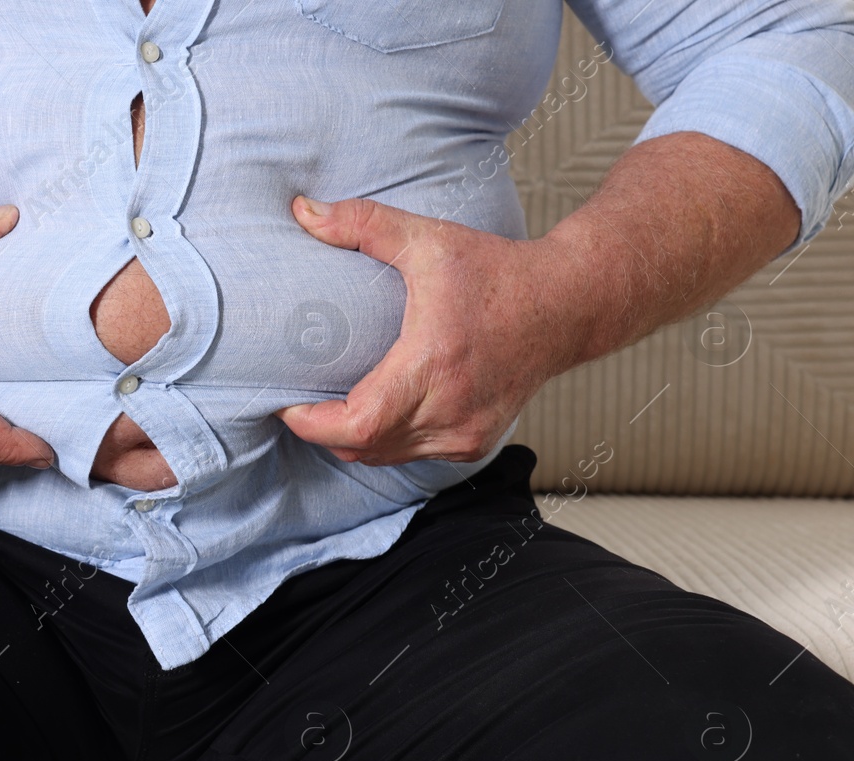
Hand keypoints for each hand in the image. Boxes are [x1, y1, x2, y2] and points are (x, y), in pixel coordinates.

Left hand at [276, 196, 591, 466]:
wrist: (566, 304)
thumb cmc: (498, 272)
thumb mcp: (428, 239)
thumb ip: (362, 223)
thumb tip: (303, 210)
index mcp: (434, 364)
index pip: (359, 424)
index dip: (313, 424)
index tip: (287, 406)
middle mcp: (452, 408)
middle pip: (364, 448)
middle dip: (323, 432)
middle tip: (299, 403)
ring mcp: (466, 433)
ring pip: (386, 457)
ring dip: (353, 439)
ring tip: (329, 409)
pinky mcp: (475, 443)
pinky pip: (413, 455)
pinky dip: (388, 441)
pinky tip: (376, 413)